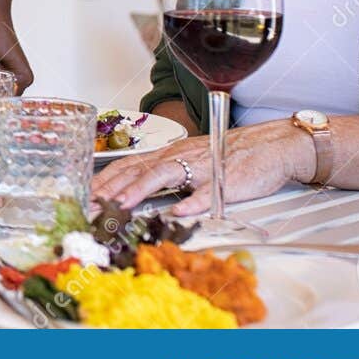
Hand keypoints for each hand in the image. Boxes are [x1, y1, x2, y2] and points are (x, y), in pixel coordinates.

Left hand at [92, 119, 313, 215]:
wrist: (273, 146)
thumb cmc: (234, 157)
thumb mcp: (194, 163)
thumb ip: (170, 177)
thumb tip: (143, 193)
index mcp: (171, 154)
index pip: (130, 165)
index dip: (106, 179)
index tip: (85, 194)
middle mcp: (181, 157)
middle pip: (138, 168)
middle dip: (110, 186)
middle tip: (89, 203)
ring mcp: (202, 168)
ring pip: (163, 175)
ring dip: (138, 190)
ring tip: (120, 205)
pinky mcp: (225, 181)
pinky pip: (207, 192)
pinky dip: (191, 202)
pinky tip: (177, 212)